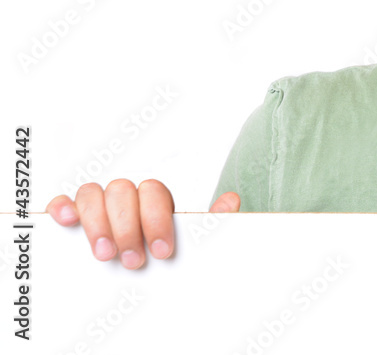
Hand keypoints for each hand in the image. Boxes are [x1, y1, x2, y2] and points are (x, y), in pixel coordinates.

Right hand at [46, 180, 240, 268]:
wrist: (146, 266)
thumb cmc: (164, 250)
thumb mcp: (189, 240)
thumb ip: (210, 223)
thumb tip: (231, 201)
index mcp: (155, 198)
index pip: (154, 192)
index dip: (157, 219)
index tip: (162, 250)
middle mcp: (127, 195)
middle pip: (122, 191)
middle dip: (127, 228)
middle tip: (133, 261)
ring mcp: (100, 202)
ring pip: (93, 193)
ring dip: (97, 223)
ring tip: (105, 254)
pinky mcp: (75, 214)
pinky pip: (65, 200)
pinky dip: (64, 206)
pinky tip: (68, 221)